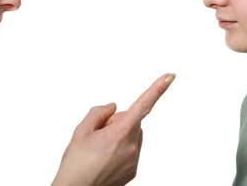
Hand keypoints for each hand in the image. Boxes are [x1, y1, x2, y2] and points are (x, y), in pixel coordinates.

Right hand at [51, 73, 175, 185]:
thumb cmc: (75, 165)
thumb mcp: (81, 131)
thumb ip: (99, 112)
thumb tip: (113, 108)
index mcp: (120, 133)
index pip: (143, 105)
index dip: (157, 89)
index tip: (170, 77)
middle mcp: (132, 147)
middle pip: (131, 121)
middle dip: (117, 121)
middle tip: (97, 135)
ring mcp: (134, 160)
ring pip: (131, 135)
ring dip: (118, 135)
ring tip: (99, 150)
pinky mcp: (133, 170)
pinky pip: (130, 150)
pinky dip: (119, 149)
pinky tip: (104, 159)